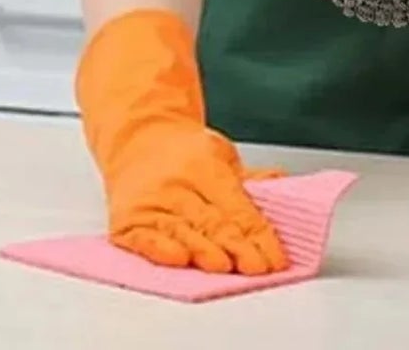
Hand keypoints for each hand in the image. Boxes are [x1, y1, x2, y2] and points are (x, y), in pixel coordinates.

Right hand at [75, 6, 288, 273]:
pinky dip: (161, 251)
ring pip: (181, 231)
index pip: (236, 205)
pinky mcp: (126, 221)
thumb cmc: (184, 154)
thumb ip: (250, 179)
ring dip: (203, 252)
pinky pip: (144, 239)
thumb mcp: (221, 155)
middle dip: (236, 247)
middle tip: (257, 268)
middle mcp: (175, 182)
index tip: (275, 258)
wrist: (138, 141)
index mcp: (203, 164)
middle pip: (211, 221)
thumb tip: (282, 185)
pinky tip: (178, 259)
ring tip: (224, 267)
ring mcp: (150, 202)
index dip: (258, 234)